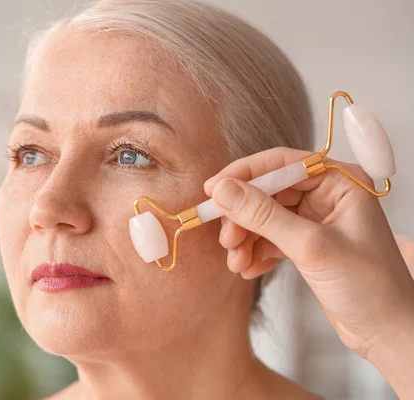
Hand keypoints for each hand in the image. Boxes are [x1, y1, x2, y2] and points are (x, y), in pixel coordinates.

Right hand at [203, 147, 413, 361]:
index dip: (244, 175)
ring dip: (245, 238)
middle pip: (268, 192)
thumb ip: (264, 216)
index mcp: (340, 183)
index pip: (282, 163)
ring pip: (264, 217)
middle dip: (242, 216)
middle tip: (226, 238)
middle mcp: (326, 196)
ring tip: (236, 261)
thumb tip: (223, 190)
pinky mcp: (305, 244)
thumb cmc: (370, 287)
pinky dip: (255, 252)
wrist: (386, 333)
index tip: (212, 190)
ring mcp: (314, 221)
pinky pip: (269, 238)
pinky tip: (249, 269)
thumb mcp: (311, 247)